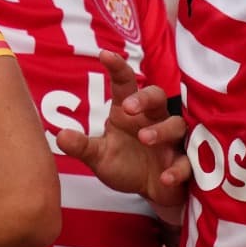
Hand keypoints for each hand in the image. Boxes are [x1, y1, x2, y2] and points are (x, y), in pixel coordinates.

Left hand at [56, 51, 189, 210]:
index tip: (104, 55)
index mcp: (129, 112)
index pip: (125, 83)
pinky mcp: (182, 163)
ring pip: (176, 124)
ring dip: (161, 130)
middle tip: (128, 106)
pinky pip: (186, 162)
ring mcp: (170, 141)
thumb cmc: (125, 164)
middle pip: (157, 96)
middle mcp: (153, 120)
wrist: (150, 191)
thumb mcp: (99, 156)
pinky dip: (176, 169)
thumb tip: (59, 136)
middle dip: (144, 97)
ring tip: (144, 138)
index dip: (117, 68)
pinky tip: (165, 177)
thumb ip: (82, 146)